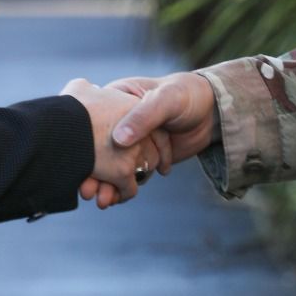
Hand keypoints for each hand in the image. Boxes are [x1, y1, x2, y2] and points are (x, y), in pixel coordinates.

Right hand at [74, 72, 219, 207]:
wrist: (213, 111)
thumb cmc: (187, 95)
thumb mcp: (165, 100)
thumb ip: (143, 117)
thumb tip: (120, 140)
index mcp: (118, 99)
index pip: (95, 123)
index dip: (87, 145)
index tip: (81, 164)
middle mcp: (120, 121)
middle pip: (100, 148)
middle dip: (93, 172)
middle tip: (87, 191)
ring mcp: (131, 142)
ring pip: (112, 165)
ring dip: (105, 184)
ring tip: (101, 200)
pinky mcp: (143, 158)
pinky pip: (129, 175)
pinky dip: (122, 188)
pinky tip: (115, 199)